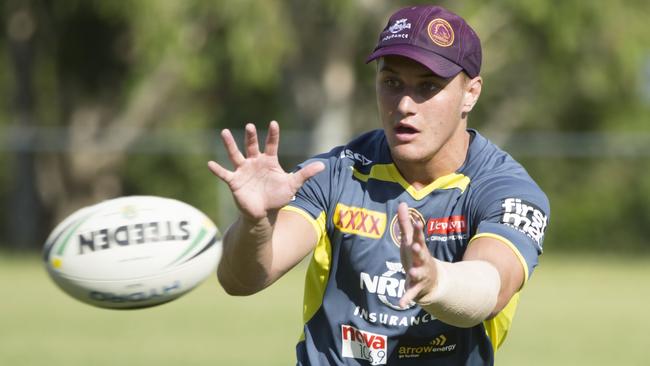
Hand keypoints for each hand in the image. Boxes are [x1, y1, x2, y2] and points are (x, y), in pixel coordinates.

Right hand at [207, 121, 324, 220]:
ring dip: (230, 144)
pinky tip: (209, 163)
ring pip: (235, 154)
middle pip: (251, 146)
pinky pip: (225, 174)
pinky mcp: (235, 182)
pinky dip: (217, 170)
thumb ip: (305, 174)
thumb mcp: (293, 185)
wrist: (264, 213)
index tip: (274, 123)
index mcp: (269, 161)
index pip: (271, 144)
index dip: (273, 134)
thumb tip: (323, 165)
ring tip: (224, 132)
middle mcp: (254, 162)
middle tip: (250, 126)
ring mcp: (243, 171)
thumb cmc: (278, 197)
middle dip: (251, 137)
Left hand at [397, 202, 438, 307]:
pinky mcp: (417, 288)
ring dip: (414, 273)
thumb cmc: (417, 256)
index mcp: (419, 249)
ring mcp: (421, 275)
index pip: (419, 238)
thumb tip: (402, 203)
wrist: (432, 280)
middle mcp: (422, 261)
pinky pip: (412, 294)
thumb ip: (404, 223)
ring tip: (410, 273)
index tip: (417, 221)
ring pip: (418, 274)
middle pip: (421, 254)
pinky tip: (401, 304)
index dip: (418, 230)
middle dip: (419, 250)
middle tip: (416, 245)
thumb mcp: (410, 240)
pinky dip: (407, 299)